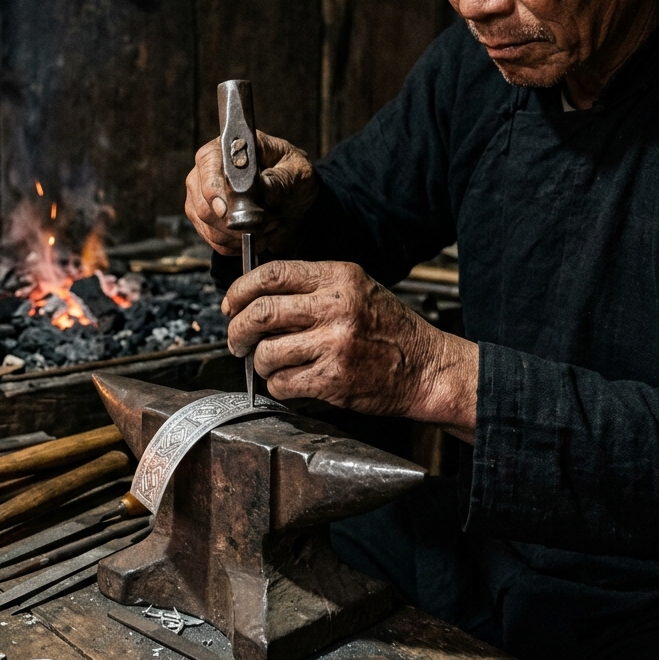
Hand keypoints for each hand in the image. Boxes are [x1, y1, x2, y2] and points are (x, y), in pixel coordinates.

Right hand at [184, 132, 318, 254]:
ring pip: (207, 225)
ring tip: (267, 226)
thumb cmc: (293, 176)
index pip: (208, 164)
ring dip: (239, 234)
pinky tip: (256, 236)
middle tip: (268, 221)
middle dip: (235, 220)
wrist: (293, 200)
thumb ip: (279, 179)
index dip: (213, 189)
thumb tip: (260, 186)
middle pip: (202, 202)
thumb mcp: (298, 173)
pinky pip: (214, 240)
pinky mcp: (205, 220)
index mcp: (229, 147)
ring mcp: (201, 196)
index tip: (226, 211)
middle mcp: (208, 169)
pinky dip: (237, 244)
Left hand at [222, 259, 477, 440]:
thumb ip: (313, 287)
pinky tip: (287, 381)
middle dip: (237, 329)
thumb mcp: (358, 289)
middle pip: (260, 312)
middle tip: (236, 339)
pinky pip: (283, 382)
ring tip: (267, 364)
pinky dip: (276, 385)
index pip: (271, 274)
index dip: (240, 289)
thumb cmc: (390, 330)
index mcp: (339, 277)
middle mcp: (335, 307)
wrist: (427, 369)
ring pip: (267, 352)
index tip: (230, 304)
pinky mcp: (333, 379)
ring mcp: (334, 344)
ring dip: (259, 362)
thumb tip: (256, 295)